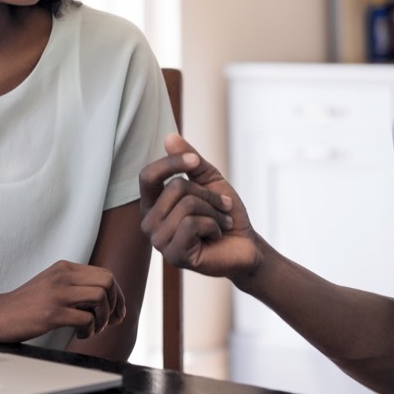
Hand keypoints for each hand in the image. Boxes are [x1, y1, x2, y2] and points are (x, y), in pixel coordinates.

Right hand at [0, 260, 125, 342]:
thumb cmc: (25, 304)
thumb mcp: (51, 284)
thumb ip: (74, 286)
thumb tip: (106, 299)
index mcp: (64, 268)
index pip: (106, 274)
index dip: (117, 295)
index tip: (116, 313)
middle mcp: (63, 276)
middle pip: (108, 282)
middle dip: (115, 305)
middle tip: (108, 322)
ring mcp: (57, 293)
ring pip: (100, 298)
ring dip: (103, 319)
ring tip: (92, 329)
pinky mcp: (52, 313)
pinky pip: (86, 319)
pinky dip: (90, 330)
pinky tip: (79, 335)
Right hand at [138, 133, 259, 279]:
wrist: (245, 246)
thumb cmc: (225, 215)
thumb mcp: (210, 180)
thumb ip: (190, 159)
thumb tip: (169, 137)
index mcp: (153, 204)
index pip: (148, 176)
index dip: (171, 163)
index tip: (195, 161)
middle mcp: (149, 222)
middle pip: (175, 188)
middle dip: (207, 194)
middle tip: (221, 207)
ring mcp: (159, 241)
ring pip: (186, 206)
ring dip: (213, 212)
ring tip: (219, 223)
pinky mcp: (173, 256)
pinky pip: (191, 225)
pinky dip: (213, 226)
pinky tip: (214, 237)